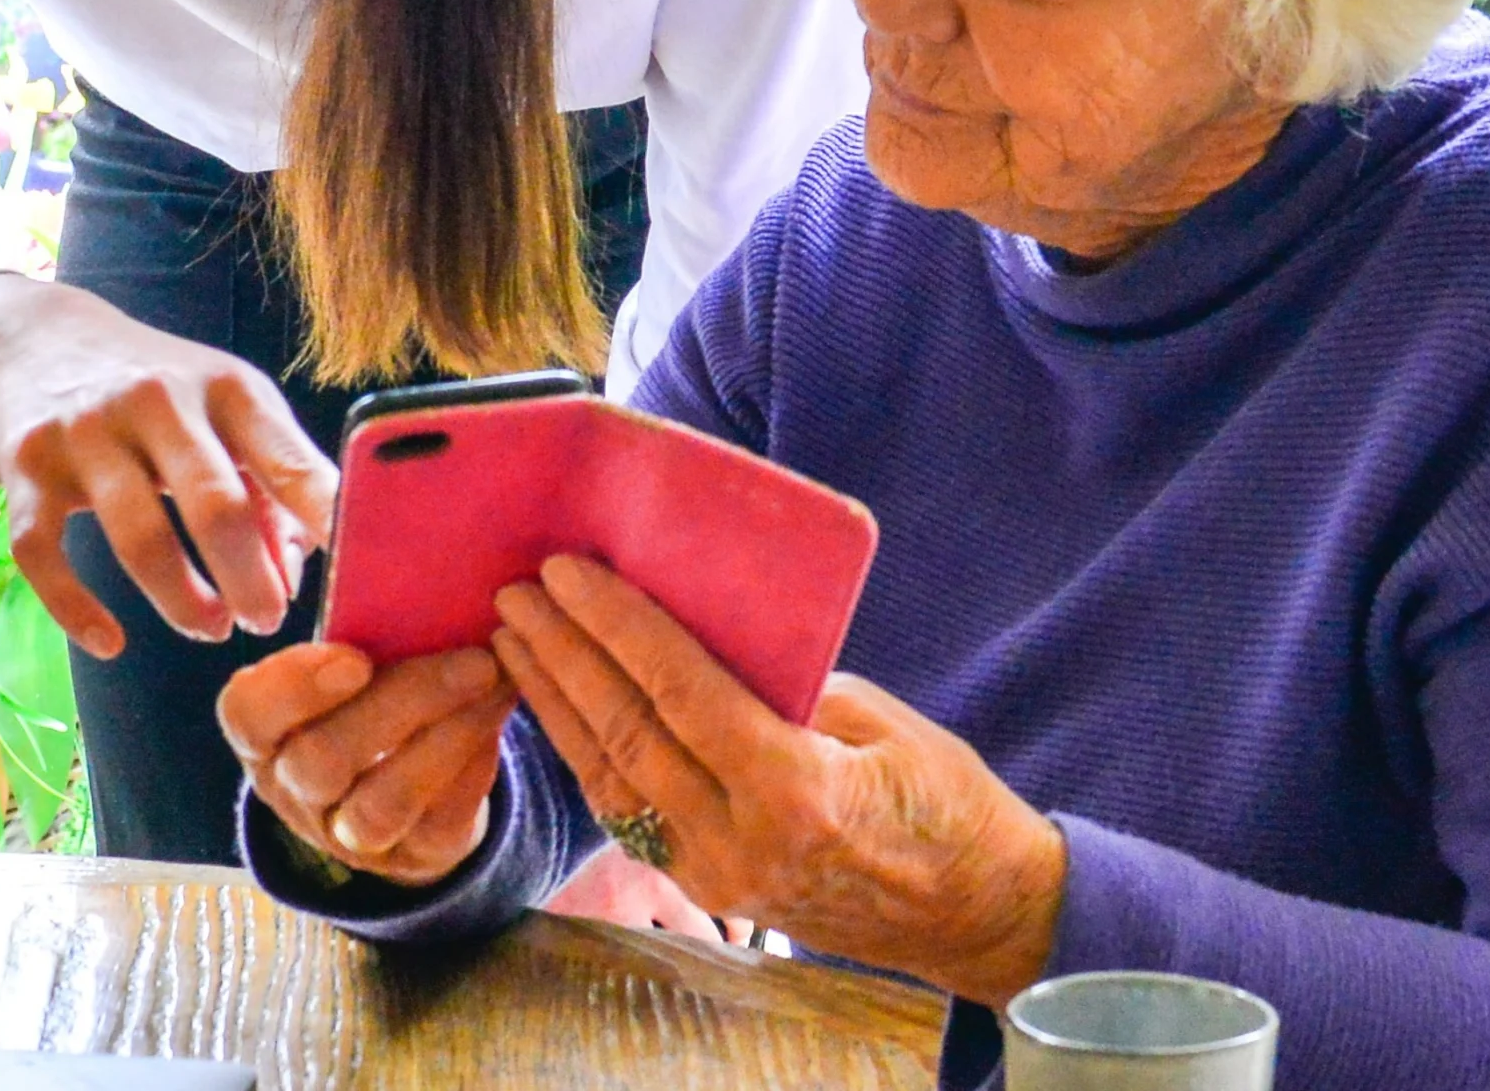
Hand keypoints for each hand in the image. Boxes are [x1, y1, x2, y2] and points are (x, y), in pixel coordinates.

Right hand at [0, 274, 335, 656]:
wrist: (37, 342)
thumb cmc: (160, 392)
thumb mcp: (227, 413)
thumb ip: (273, 489)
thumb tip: (293, 581)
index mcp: (225, 388)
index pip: (288, 462)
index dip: (325, 525)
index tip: (353, 582)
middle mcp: (156, 401)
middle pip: (215, 506)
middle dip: (249, 580)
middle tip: (266, 622)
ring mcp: (85, 433)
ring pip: (138, 539)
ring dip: (182, 601)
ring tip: (210, 627)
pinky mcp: (26, 468)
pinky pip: (44, 553)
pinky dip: (75, 609)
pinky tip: (109, 642)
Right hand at [217, 641, 508, 888]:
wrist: (402, 787)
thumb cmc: (365, 697)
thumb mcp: (342, 665)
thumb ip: (358, 631)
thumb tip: (427, 579)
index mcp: (262, 731)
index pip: (248, 714)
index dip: (295, 687)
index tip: (355, 656)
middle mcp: (292, 790)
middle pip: (322, 760)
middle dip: (399, 705)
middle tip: (471, 658)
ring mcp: (348, 834)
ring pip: (380, 805)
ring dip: (445, 738)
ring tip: (492, 681)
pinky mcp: (411, 858)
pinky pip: (436, 825)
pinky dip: (473, 767)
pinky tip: (497, 714)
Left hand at [494, 557, 1066, 1006]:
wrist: (977, 918)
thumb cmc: (949, 805)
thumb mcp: (885, 724)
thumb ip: (790, 688)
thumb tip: (710, 637)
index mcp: (794, 793)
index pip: (679, 693)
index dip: (615, 627)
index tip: (567, 572)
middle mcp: (740, 841)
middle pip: (626, 733)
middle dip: (564, 656)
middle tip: (517, 592)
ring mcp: (715, 874)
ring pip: (609, 779)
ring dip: (554, 702)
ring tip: (513, 638)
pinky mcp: (705, 887)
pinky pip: (626, 812)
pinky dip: (583, 753)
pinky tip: (553, 704)